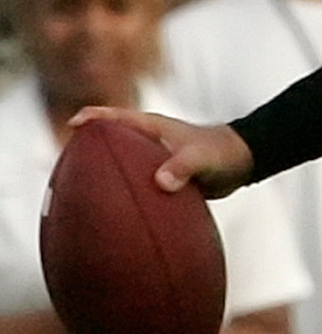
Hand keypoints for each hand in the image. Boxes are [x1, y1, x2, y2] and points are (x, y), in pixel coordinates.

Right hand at [69, 107, 252, 198]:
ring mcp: (155, 160)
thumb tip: (161, 183)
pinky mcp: (165, 179)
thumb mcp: (202, 158)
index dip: (92, 119)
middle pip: (111, 143)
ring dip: (107, 176)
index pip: (115, 118)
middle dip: (89, 150)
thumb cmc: (222, 152)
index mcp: (152, 128)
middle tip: (66, 167)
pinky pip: (139, 185)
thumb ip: (182, 167)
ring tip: (83, 195)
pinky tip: (118, 215)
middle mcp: (149, 142)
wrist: (243, 162)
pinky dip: (128, 195)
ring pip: (124, 166)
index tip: (72, 126)